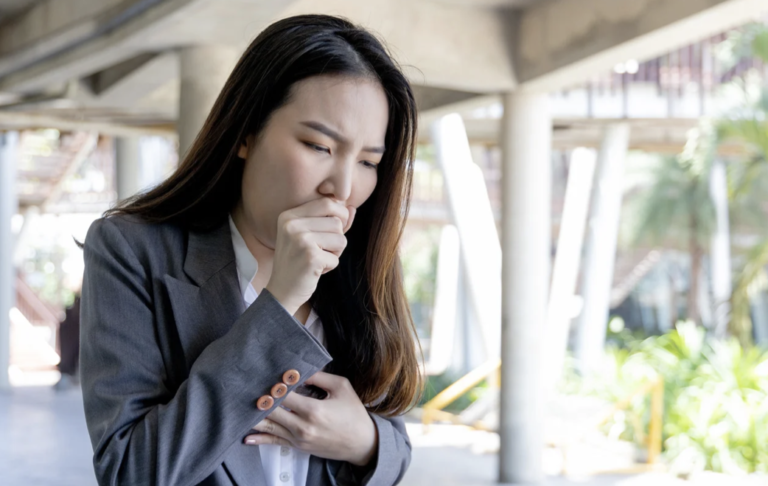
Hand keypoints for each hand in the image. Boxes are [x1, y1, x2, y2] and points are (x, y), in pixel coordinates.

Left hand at [244, 371, 377, 466]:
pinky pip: (274, 442)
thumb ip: (319, 377)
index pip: (284, 395)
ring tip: (239, 407)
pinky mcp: (298, 447)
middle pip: (271, 411)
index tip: (265, 374)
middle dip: (260, 399)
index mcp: (313, 410)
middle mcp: (302, 426)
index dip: (274, 385)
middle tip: (246, 387)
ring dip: (255, 416)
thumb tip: (299, 371)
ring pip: (269, 426)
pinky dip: (260, 439)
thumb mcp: (342, 387)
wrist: (362, 443)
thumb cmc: (354, 413)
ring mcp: (298, 439)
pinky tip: (246, 437)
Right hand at [265, 198, 356, 315]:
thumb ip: (330, 220)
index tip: (332, 231)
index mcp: (290, 215)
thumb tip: (353, 207)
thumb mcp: (311, 236)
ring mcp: (300, 240)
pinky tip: (315, 270)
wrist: (282, 290)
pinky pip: (336, 258)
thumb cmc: (298, 262)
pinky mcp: (310, 257)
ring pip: (341, 239)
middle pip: (337, 222)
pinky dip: (330, 266)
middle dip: (337, 238)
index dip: (339, 215)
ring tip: (318, 259)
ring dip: (335, 253)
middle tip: (322, 250)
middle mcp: (292, 225)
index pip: (327, 202)